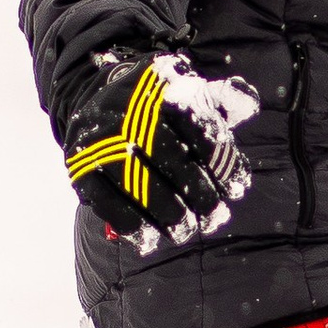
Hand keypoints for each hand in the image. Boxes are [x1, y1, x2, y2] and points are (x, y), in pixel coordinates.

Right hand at [63, 49, 258, 252]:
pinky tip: (149, 239)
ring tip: (186, 232)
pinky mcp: (80, 166)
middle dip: (199, 195)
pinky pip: (107, 202)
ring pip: (140, 184)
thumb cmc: (157, 102)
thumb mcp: (188, 89)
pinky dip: (131, 225)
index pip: (200, 129)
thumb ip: (221, 98)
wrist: (95, 94)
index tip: (235, 190)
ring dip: (168, 216)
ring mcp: (100, 139)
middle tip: (215, 218)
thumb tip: (247, 104)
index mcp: (161, 87)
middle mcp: (127, 110)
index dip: (222, 163)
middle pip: (172, 159)